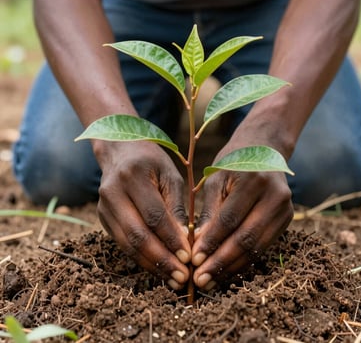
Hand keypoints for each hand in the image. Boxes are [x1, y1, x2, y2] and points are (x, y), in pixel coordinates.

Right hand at [95, 141, 190, 289]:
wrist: (119, 150)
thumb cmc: (151, 162)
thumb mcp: (170, 176)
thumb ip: (176, 207)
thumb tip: (184, 242)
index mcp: (133, 176)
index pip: (154, 215)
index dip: (171, 239)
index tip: (188, 257)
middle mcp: (113, 192)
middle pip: (137, 235)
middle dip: (161, 260)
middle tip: (181, 277)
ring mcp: (103, 207)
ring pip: (127, 244)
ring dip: (151, 265)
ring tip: (172, 279)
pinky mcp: (103, 217)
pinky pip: (122, 243)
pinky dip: (141, 258)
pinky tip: (158, 267)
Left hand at [191, 152, 292, 289]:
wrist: (264, 148)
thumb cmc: (233, 161)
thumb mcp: (216, 179)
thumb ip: (210, 212)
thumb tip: (199, 247)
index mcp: (254, 180)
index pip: (229, 220)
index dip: (211, 243)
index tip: (193, 260)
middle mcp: (275, 196)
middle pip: (246, 238)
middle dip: (221, 262)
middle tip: (200, 280)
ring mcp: (285, 209)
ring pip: (257, 247)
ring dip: (232, 267)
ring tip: (211, 280)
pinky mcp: (287, 219)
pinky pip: (264, 245)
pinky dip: (244, 260)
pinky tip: (227, 269)